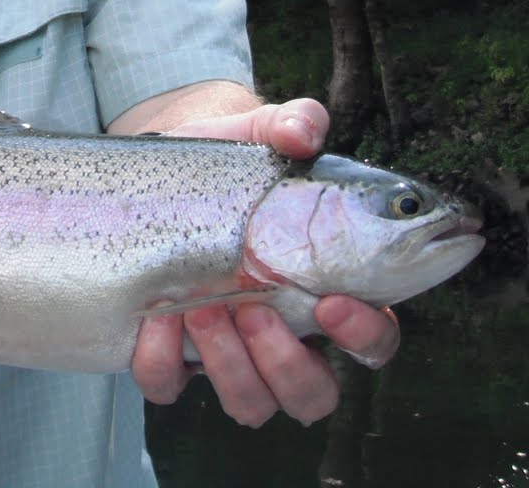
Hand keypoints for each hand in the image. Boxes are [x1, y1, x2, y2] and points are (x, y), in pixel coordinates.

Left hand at [129, 97, 400, 425]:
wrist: (162, 165)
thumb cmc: (231, 159)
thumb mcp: (260, 132)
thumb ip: (292, 123)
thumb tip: (304, 132)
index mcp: (326, 289)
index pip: (373, 341)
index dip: (364, 335)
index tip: (332, 302)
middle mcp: (284, 334)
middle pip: (313, 395)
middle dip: (286, 365)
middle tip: (255, 307)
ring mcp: (228, 351)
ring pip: (251, 404)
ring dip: (228, 366)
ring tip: (200, 306)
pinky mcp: (171, 354)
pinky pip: (169, 387)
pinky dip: (162, 362)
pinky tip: (156, 315)